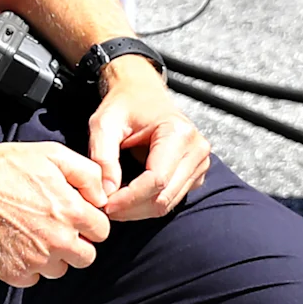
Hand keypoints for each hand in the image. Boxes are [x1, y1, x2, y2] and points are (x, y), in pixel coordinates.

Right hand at [0, 139, 118, 286]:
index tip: (73, 215)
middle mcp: (58, 241)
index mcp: (72, 213)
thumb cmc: (5, 167)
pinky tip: (16, 244)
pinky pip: (33, 279)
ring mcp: (35, 260)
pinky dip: (27, 266)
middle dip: (75, 243)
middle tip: (54, 226)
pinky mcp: (13, 273)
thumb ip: (88, 174)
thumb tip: (102, 197)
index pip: (102, 232)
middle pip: (86, 257)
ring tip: (31, 233)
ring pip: (59, 270)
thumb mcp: (53, 154)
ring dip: (51, 256)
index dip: (89, 221)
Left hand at [86, 60, 210, 221]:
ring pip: (168, 202)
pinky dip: (148, 204)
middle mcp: (197, 149)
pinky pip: (172, 198)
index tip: (104, 204)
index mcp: (178, 133)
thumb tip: (106, 192)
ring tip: (113, 204)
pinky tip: (128, 198)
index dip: (129, 198)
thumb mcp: (104, 123)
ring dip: (138, 210)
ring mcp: (200, 163)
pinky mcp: (195, 173)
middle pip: (164, 196)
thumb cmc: (123, 104)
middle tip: (104, 208)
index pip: (156, 180)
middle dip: (131, 209)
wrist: (141, 92)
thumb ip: (102, 156)